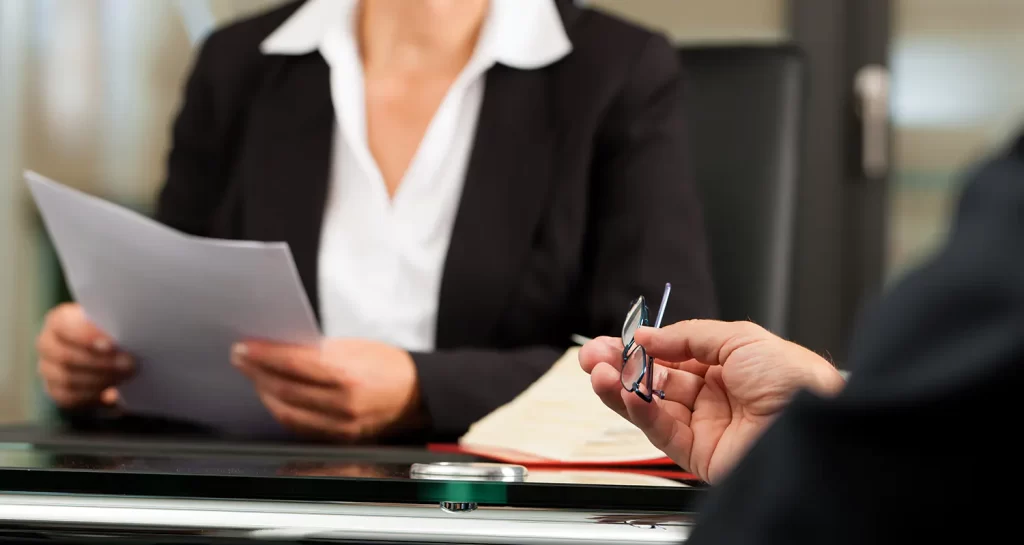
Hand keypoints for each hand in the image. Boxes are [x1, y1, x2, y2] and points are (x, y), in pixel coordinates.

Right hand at [36, 303, 134, 408]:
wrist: (105, 348)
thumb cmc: (110, 330)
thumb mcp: (111, 322)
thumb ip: (113, 326)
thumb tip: (127, 335)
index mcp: (59, 320)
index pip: (64, 325)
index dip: (87, 335)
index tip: (112, 344)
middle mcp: (47, 343)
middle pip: (66, 356)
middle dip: (101, 363)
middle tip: (129, 364)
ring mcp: (48, 368)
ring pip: (68, 379)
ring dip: (100, 380)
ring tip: (125, 377)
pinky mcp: (54, 390)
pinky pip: (69, 397)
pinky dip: (92, 395)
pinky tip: (111, 392)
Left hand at [232, 338, 424, 441]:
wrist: (419, 394)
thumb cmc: (390, 365)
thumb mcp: (355, 347)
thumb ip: (319, 351)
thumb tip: (280, 349)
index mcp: (347, 374)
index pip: (292, 364)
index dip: (263, 355)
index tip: (245, 347)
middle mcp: (342, 404)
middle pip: (284, 389)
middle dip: (257, 373)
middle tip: (241, 358)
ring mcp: (340, 425)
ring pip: (287, 413)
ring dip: (264, 393)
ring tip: (253, 376)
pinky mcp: (340, 438)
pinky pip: (300, 427)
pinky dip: (282, 411)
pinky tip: (273, 397)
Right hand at [580, 320, 844, 483]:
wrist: (813, 428)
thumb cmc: (795, 382)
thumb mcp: (741, 338)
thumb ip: (689, 336)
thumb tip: (648, 336)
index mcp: (727, 366)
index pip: (671, 357)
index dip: (641, 348)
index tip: (615, 339)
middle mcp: (714, 397)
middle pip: (654, 381)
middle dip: (620, 367)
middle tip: (592, 358)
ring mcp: (705, 426)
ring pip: (651, 406)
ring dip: (622, 388)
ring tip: (600, 374)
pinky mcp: (699, 455)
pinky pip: (661, 431)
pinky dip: (640, 412)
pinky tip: (629, 395)